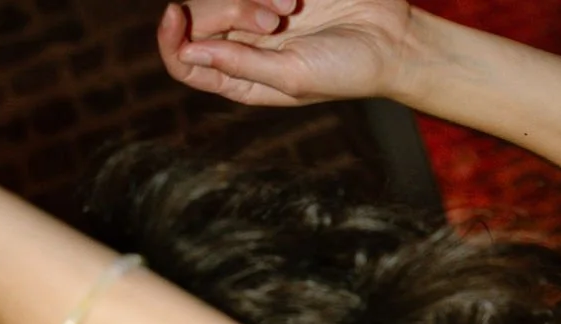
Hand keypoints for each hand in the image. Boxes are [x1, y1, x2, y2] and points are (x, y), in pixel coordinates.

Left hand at [158, 0, 414, 107]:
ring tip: (289, 6)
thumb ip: (240, 67)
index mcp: (241, 79)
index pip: (184, 62)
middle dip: (229, 10)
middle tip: (273, 19)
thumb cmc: (346, 70)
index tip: (175, 12)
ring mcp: (259, 12)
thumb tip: (189, 55)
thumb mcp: (292, 77)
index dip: (169, 39)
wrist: (390, 39)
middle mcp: (244, 46)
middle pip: (200, 16)